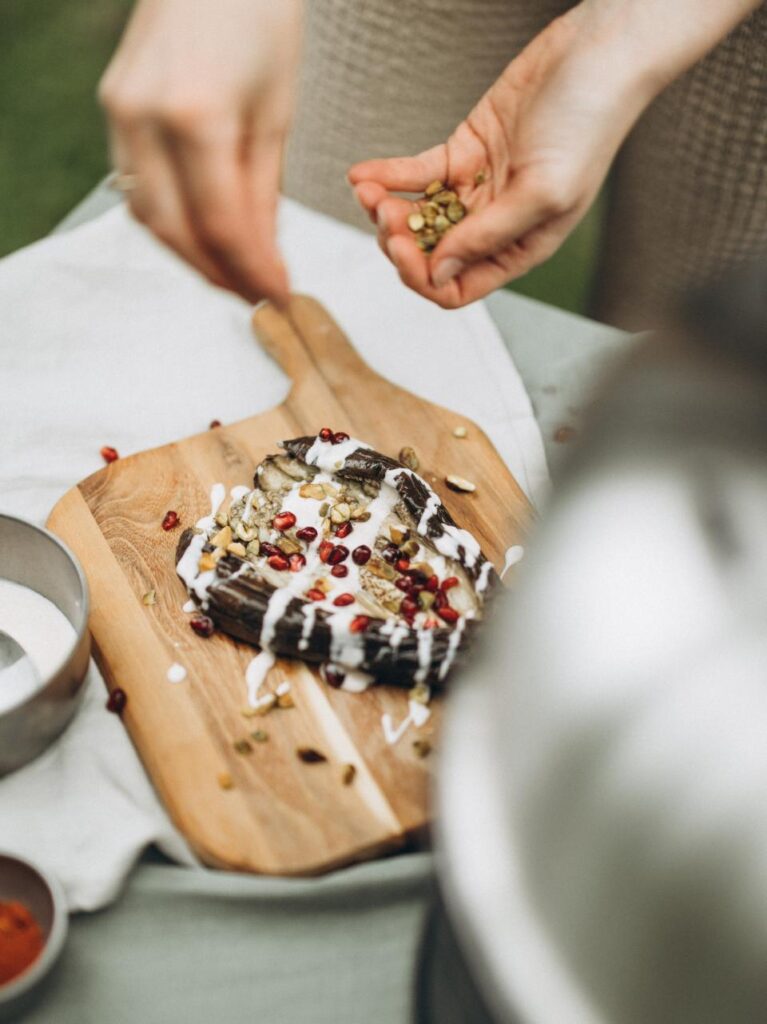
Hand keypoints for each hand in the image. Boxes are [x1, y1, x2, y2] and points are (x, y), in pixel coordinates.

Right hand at [99, 0, 301, 304]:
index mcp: (197, 115)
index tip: (280, 295)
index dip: (252, 270)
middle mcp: (145, 118)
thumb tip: (262, 257)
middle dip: (220, 274)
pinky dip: (170, 222)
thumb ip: (264, 192)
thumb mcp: (276, 112)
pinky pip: (136, 186)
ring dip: (191, 256)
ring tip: (231, 274)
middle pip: (177, 231)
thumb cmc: (258, 20)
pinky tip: (201, 235)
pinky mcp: (112, 109)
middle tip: (256, 295)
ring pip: (148, 217)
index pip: (222, 224)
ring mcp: (119, 113)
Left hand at [348, 6, 657, 308]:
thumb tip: (440, 272)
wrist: (598, 55)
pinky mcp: (462, 152)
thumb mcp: (543, 193)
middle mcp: (495, 225)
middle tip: (385, 214)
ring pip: (418, 217)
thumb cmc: (589, 125)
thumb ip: (488, 237)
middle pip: (431, 255)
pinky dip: (386, 176)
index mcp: (520, 248)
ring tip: (369, 192)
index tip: (404, 249)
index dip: (425, 277)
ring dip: (387, 210)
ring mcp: (476, 189)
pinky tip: (361, 175)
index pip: (460, 287)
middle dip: (400, 241)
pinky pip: (415, 175)